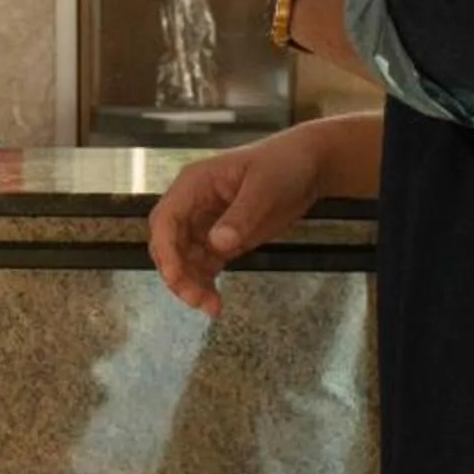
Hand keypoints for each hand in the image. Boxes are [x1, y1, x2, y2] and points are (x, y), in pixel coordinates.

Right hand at [147, 122, 333, 315]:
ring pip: (183, 259)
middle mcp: (192, 204)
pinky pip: (202, 265)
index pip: (166, 218)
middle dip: (176, 272)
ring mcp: (205, 223)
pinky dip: (204, 284)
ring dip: (189, 284)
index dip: (166, 249)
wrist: (307, 166)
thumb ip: (240, 216)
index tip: (177, 276)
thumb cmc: (283, 166)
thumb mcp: (264, 188)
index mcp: (194, 184)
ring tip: (211, 307)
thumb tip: (217, 244)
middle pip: (168, 243)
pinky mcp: (221, 240)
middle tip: (197, 299)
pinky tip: (215, 302)